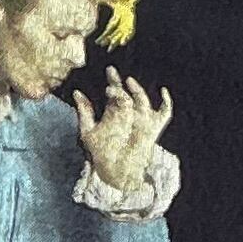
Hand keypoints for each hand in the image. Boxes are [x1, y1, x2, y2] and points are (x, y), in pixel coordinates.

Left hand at [73, 70, 172, 199]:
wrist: (115, 171)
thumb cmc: (100, 153)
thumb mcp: (87, 130)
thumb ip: (84, 111)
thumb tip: (76, 91)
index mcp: (114, 111)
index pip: (115, 91)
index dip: (114, 79)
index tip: (110, 70)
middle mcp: (129, 113)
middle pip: (128, 93)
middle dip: (121, 84)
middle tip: (113, 74)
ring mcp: (141, 120)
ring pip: (142, 100)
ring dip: (137, 91)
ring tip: (128, 83)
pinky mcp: (152, 128)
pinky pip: (164, 113)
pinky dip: (167, 102)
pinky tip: (163, 92)